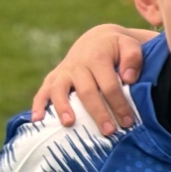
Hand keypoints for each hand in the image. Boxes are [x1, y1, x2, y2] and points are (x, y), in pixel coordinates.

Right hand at [32, 25, 155, 135]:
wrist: (97, 40)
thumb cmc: (118, 48)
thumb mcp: (130, 46)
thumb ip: (133, 58)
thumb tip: (128, 78)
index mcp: (97, 58)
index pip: (109, 85)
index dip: (118, 104)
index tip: (128, 122)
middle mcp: (77, 65)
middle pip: (86, 91)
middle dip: (98, 113)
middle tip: (109, 131)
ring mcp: (63, 72)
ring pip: (60, 90)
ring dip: (63, 108)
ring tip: (69, 124)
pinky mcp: (53, 78)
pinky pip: (43, 91)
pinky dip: (38, 105)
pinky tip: (37, 120)